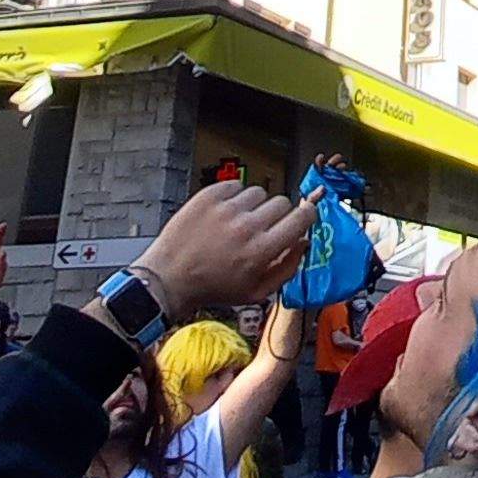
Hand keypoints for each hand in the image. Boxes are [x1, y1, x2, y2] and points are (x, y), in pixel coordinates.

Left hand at [130, 181, 315, 319]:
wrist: (170, 277)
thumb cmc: (213, 288)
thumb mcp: (256, 292)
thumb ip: (287, 268)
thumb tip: (303, 243)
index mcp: (262, 250)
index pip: (301, 218)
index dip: (307, 214)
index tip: (305, 214)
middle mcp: (247, 226)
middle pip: (281, 202)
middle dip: (278, 214)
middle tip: (264, 226)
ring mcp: (226, 209)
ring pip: (258, 192)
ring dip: (254, 205)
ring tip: (239, 220)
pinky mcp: (208, 197)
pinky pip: (234, 185)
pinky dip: (234, 196)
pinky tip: (225, 212)